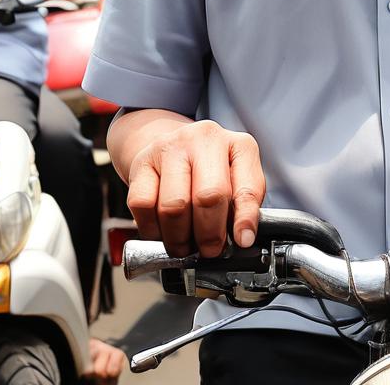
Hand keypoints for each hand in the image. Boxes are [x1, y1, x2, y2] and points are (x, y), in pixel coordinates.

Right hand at [126, 119, 264, 258]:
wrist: (173, 147)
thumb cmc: (211, 171)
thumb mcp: (238, 181)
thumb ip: (242, 206)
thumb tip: (242, 238)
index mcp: (239, 145)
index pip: (247, 187)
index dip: (245, 220)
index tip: (242, 241)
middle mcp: (206, 139)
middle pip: (208, 197)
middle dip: (209, 235)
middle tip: (208, 251)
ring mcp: (172, 147)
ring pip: (174, 207)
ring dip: (179, 238)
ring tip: (185, 244)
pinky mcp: (142, 161)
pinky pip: (143, 205)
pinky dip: (152, 229)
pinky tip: (162, 229)